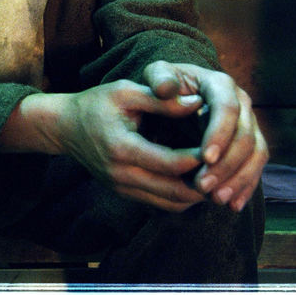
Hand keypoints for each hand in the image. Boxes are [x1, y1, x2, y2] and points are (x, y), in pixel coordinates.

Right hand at [21, 81, 209, 211]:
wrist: (66, 127)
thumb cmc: (96, 104)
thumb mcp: (126, 92)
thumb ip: (162, 99)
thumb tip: (200, 102)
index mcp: (121, 148)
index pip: (173, 162)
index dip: (202, 156)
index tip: (222, 140)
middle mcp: (121, 175)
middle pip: (177, 191)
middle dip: (207, 180)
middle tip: (229, 163)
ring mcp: (123, 188)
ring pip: (173, 203)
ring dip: (199, 193)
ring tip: (217, 172)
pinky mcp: (125, 194)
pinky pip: (163, 204)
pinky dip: (184, 195)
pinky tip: (197, 178)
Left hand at [143, 61, 268, 211]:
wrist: (174, 97)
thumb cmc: (162, 86)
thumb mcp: (157, 76)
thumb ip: (159, 79)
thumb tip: (167, 90)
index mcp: (220, 84)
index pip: (227, 108)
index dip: (219, 134)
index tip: (204, 158)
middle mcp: (242, 103)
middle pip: (246, 136)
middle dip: (227, 164)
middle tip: (203, 186)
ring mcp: (249, 124)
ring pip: (256, 154)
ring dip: (238, 179)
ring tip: (216, 200)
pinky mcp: (250, 145)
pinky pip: (256, 167)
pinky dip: (245, 187)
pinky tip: (231, 205)